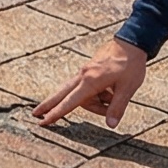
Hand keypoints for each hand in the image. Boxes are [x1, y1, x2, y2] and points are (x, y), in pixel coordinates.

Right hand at [34, 38, 149, 127]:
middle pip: (62, 93)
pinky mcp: (90, 69)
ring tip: (114, 97)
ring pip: (82, 93)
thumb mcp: (128, 88)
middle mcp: (84, 75)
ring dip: (96, 102)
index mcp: (91, 81)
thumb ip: (117, 107)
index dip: (57, 113)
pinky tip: (111, 91)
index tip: (44, 121)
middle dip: (49, 104)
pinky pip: (88, 87)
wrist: (132, 42)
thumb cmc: (131, 64)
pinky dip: (96, 95)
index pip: (70, 102)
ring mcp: (86, 71)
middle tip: (35, 114)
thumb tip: (110, 125)